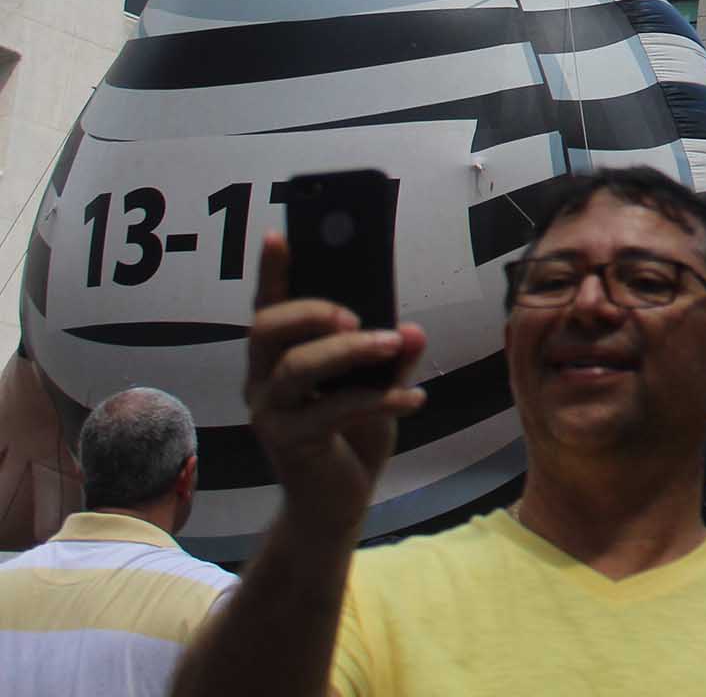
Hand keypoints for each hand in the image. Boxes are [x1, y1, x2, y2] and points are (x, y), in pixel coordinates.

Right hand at [244, 234, 426, 537]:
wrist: (339, 501)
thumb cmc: (353, 433)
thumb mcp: (378, 386)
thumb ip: (391, 356)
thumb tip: (412, 328)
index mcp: (281, 357)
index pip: (269, 306)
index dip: (271, 271)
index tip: (279, 232)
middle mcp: (263, 381)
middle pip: (266, 330)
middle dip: (311, 310)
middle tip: (354, 312)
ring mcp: (271, 413)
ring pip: (296, 368)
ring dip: (349, 349)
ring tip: (393, 342)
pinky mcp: (290, 444)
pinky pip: (330, 413)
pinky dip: (377, 399)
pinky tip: (413, 396)